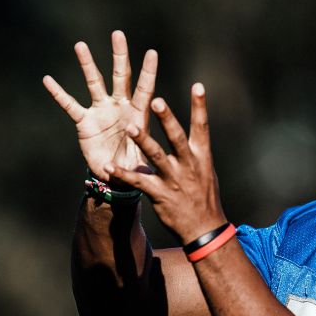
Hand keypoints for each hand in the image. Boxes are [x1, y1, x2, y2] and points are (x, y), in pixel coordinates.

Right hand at [42, 31, 157, 182]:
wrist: (114, 175)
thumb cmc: (134, 168)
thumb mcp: (141, 165)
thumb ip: (141, 160)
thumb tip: (139, 158)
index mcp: (138, 114)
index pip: (145, 89)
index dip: (148, 72)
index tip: (152, 52)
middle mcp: (120, 106)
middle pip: (121, 76)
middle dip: (119, 55)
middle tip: (118, 34)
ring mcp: (101, 111)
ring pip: (94, 82)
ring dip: (87, 64)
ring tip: (80, 45)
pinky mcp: (84, 121)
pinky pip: (70, 105)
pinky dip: (59, 93)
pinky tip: (47, 80)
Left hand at [105, 83, 227, 242]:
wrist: (204, 230)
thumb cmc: (204, 197)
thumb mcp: (205, 171)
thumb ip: (195, 151)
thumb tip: (192, 132)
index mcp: (201, 156)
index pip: (202, 127)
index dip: (200, 106)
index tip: (198, 86)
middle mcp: (188, 165)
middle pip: (176, 137)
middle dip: (167, 119)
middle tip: (156, 100)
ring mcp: (173, 180)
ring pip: (156, 156)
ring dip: (143, 140)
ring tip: (130, 126)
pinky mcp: (159, 194)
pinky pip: (138, 181)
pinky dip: (123, 174)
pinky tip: (109, 166)